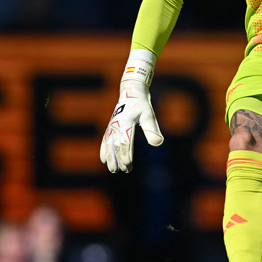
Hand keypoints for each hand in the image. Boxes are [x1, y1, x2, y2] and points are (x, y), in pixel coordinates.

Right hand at [100, 53, 163, 172]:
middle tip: (124, 170)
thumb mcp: (148, 115)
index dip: (126, 154)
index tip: (129, 164)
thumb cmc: (142, 103)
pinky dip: (103, 150)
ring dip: (110, 158)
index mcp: (125, 122)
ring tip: (113, 170)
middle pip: (116, 146)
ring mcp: (111, 126)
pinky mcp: (110, 126)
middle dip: (119, 160)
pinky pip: (105, 140)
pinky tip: (103, 160)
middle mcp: (116, 125)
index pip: (125, 142)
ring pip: (109, 145)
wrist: (131, 91)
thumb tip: (158, 144)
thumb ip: (152, 130)